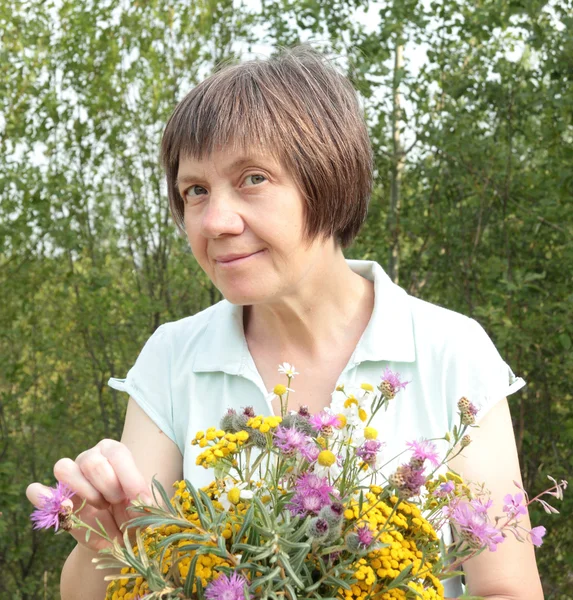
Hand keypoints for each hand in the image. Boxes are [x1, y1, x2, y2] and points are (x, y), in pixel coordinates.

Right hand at [26, 439, 152, 551]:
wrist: (120, 536)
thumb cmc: (136, 513)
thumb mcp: (146, 506)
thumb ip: (146, 501)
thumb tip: (144, 502)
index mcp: (114, 452)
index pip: (117, 454)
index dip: (129, 478)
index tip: (141, 500)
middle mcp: (91, 457)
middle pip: (92, 462)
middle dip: (109, 486)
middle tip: (118, 502)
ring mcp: (70, 476)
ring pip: (64, 468)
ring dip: (84, 491)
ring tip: (101, 506)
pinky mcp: (54, 499)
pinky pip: (37, 491)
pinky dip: (43, 498)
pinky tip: (61, 509)